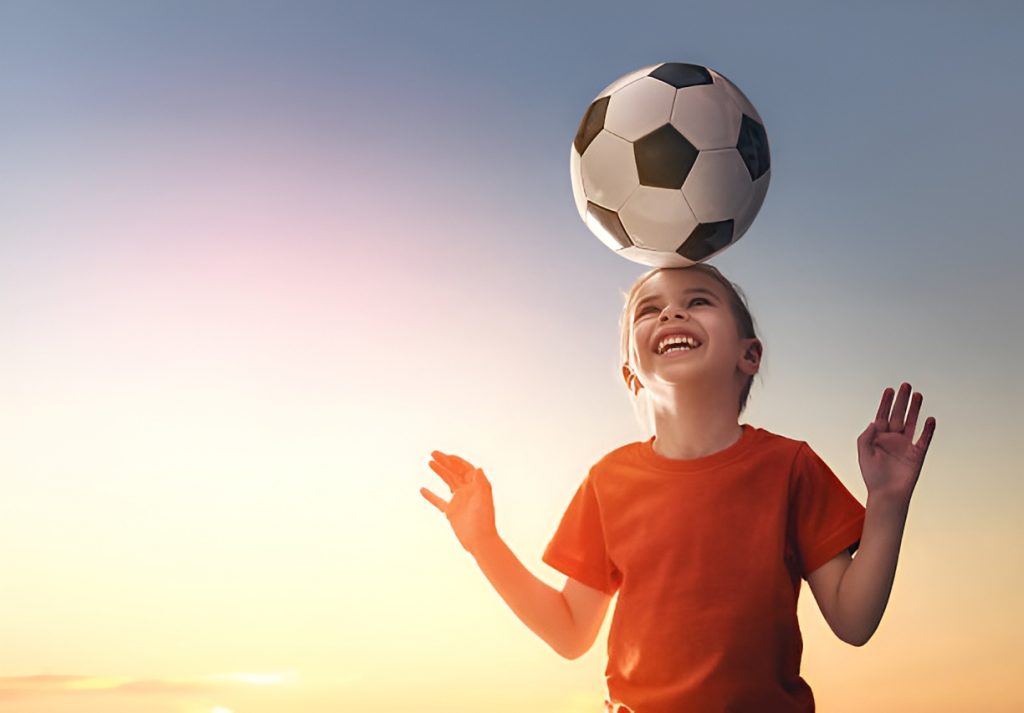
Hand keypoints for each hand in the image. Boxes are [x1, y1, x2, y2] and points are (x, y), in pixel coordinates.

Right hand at [421, 450, 497, 555]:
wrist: (480, 541)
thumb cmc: (484, 520)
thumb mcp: (484, 499)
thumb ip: (482, 483)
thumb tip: (478, 468)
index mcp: (476, 486)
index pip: (464, 468)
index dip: (454, 460)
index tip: (443, 455)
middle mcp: (468, 490)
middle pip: (455, 472)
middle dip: (444, 462)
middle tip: (432, 453)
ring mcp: (459, 501)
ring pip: (448, 482)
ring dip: (440, 471)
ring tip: (429, 462)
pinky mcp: (451, 512)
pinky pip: (439, 501)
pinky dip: (430, 495)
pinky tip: (422, 489)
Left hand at [857, 382, 935, 501]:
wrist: (886, 494)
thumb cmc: (872, 475)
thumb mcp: (863, 453)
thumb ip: (866, 436)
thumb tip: (874, 422)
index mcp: (878, 437)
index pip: (882, 415)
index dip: (886, 402)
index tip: (890, 390)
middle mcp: (892, 438)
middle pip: (898, 414)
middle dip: (902, 400)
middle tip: (906, 385)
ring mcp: (905, 445)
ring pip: (912, 422)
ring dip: (915, 409)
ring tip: (918, 395)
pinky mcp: (917, 454)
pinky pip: (924, 439)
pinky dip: (927, 430)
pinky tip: (930, 419)